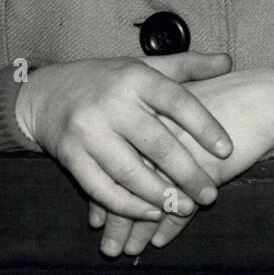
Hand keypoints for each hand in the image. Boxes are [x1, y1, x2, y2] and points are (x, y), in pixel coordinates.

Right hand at [16, 52, 233, 220]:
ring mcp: (88, 131)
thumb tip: (228, 62)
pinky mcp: (70, 156)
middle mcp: (111, 103)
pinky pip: (102, 189)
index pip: (176, 100)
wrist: (45, 93)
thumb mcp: (143, 66)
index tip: (226, 150)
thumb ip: (187, 66)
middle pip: (156, 143)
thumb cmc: (106, 80)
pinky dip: (127, 205)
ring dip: (160, 195)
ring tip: (185, 208)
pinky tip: (151, 212)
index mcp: (135, 77)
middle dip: (186, 172)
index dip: (204, 125)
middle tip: (210, 194)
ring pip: (130, 171)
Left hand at [95, 69, 273, 256]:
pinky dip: (169, 227)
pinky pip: (179, 205)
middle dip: (115, 219)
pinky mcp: (201, 169)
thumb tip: (136, 164)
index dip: (103, 192)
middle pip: (125, 182)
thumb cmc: (225, 99)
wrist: (264, 98)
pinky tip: (159, 241)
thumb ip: (159, 130)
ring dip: (135, 229)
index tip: (96, 218)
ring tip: (126, 251)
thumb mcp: (184, 109)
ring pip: (147, 198)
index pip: (115, 160)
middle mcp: (155, 131)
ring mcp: (177, 152)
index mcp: (145, 113)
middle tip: (107, 247)